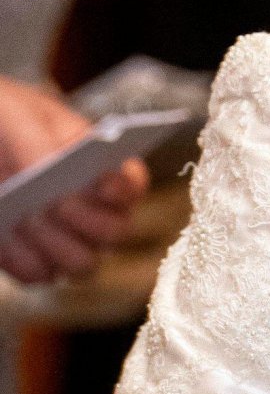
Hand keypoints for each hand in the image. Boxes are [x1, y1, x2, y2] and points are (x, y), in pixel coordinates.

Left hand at [0, 75, 148, 283]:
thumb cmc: (7, 124)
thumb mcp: (18, 119)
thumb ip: (39, 141)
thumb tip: (48, 170)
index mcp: (103, 167)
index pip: (133, 185)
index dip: (124, 189)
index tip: (101, 184)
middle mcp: (96, 211)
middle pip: (116, 232)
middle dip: (88, 221)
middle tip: (55, 203)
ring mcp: (67, 241)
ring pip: (83, 264)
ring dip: (56, 244)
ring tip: (26, 217)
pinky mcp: (35, 261)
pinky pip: (38, 274)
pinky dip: (21, 258)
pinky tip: (6, 233)